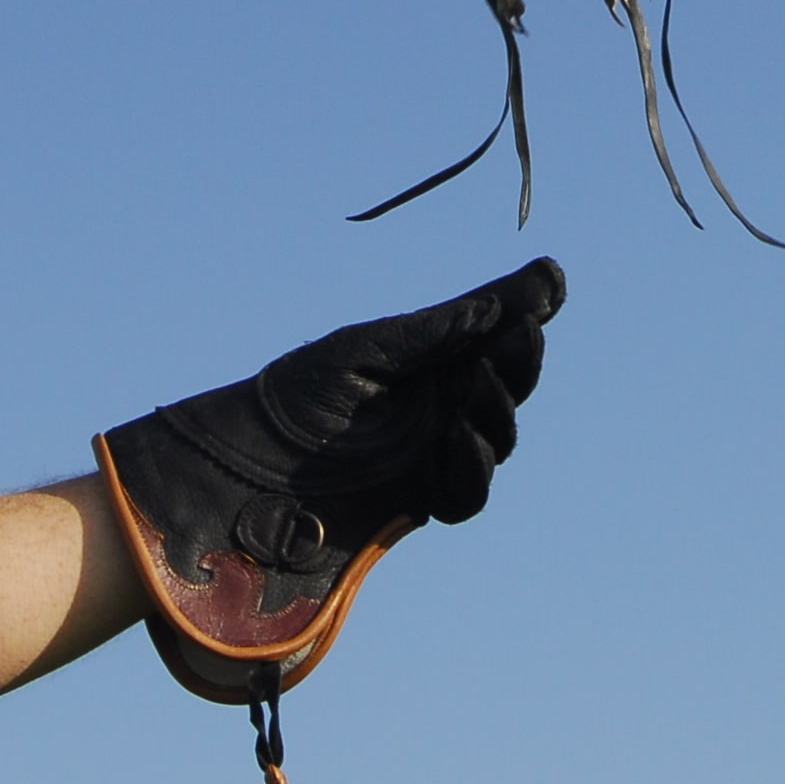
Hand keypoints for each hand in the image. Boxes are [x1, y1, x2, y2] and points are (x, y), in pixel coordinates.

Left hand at [101, 259, 566, 619]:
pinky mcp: (415, 505)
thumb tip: (541, 278)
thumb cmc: (295, 399)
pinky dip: (474, 466)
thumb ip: (452, 323)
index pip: (492, 340)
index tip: (545, 291)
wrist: (239, 472)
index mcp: (425, 363)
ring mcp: (427, 458)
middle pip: (503, 389)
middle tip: (524, 335)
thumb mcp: (376, 348)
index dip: (521, 319)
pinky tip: (464, 439)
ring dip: (500, 411)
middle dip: (519, 363)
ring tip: (483, 381)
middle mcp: (433, 408)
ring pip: (495, 440)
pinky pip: (466, 492)